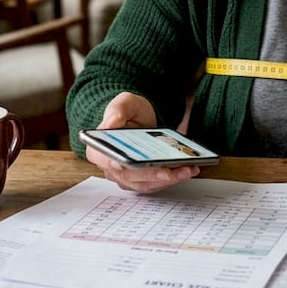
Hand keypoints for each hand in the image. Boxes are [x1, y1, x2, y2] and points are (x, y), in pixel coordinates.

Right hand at [85, 91, 199, 192]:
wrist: (141, 121)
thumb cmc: (130, 112)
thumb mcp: (124, 103)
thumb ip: (117, 110)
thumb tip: (110, 124)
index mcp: (99, 150)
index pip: (107, 161)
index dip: (119, 166)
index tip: (131, 166)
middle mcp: (110, 168)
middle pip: (131, 177)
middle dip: (153, 175)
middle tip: (173, 170)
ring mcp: (126, 177)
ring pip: (146, 184)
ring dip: (168, 180)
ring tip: (187, 170)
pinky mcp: (142, 181)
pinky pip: (156, 184)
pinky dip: (172, 179)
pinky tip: (187, 170)